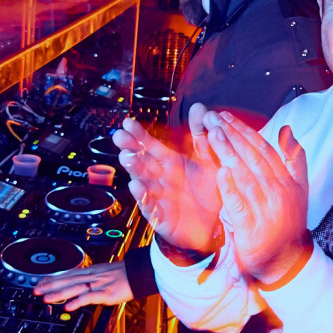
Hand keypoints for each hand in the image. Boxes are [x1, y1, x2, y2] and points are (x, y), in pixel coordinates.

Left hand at [33, 261, 132, 310]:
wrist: (137, 272)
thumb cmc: (121, 274)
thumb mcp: (101, 273)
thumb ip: (88, 278)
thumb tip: (76, 283)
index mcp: (89, 271)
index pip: (66, 274)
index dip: (51, 279)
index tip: (38, 283)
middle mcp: (91, 276)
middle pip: (67, 280)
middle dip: (50, 286)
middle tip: (35, 291)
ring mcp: (98, 284)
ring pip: (75, 288)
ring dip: (59, 293)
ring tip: (46, 299)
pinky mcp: (106, 293)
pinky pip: (89, 297)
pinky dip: (78, 301)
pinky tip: (68, 306)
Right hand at [113, 104, 220, 253]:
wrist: (212, 225)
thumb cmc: (205, 191)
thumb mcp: (208, 160)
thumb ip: (202, 135)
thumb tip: (199, 107)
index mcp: (169, 162)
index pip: (151, 146)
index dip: (139, 135)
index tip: (127, 122)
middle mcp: (160, 177)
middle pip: (142, 161)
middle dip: (130, 149)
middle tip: (119, 137)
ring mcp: (158, 196)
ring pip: (143, 180)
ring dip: (134, 169)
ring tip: (127, 158)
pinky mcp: (160, 216)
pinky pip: (150, 205)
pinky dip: (143, 196)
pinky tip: (136, 186)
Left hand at [203, 110, 311, 285]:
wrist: (287, 260)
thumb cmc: (289, 220)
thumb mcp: (299, 188)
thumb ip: (293, 158)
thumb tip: (286, 129)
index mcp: (286, 180)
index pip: (263, 149)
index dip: (244, 130)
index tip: (225, 116)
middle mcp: (277, 192)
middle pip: (253, 158)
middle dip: (232, 135)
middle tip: (213, 118)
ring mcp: (265, 210)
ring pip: (245, 176)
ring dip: (229, 153)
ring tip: (213, 134)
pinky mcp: (251, 228)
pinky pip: (239, 205)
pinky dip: (230, 188)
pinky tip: (220, 172)